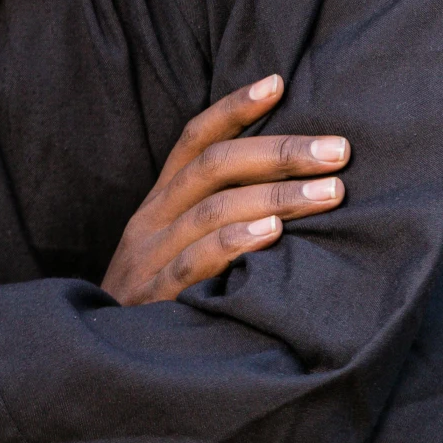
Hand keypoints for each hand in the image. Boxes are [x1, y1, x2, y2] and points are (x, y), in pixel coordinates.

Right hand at [101, 75, 347, 305]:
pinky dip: (235, 243)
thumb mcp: (176, 248)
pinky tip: (273, 235)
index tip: (279, 81)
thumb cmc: (159, 300)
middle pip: (214, 166)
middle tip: (338, 151)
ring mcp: (151, 258)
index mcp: (159, 201)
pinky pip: (195, 263)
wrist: (104, 361)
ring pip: (213, 209)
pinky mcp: (156, 299)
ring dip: (278, 196)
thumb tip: (294, 186)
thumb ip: (216, 216)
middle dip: (281, 153)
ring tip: (331, 192)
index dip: (234, 109)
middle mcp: (152, 220)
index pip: (194, 138)